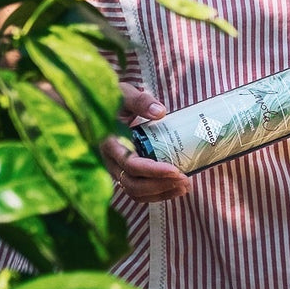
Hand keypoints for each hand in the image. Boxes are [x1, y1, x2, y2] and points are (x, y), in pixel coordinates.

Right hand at [99, 82, 189, 202]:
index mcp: (109, 143)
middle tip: (186, 180)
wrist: (103, 107)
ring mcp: (115, 169)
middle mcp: (109, 161)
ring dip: (161, 192)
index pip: (130, 165)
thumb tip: (160, 112)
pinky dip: (155, 194)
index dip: (154, 171)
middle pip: (133, 184)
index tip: (176, 170)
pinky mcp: (122, 173)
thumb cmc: (115, 100)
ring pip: (135, 191)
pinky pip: (137, 191)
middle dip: (161, 185)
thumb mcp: (125, 94)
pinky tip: (175, 189)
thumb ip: (140, 101)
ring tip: (185, 186)